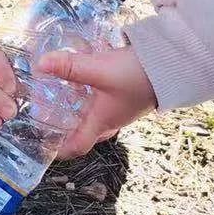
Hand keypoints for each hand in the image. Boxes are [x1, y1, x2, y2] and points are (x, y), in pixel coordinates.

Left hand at [38, 46, 155, 158]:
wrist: (171, 65)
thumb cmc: (137, 76)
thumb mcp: (99, 70)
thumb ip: (70, 67)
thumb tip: (42, 64)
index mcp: (102, 121)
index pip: (79, 146)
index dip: (61, 150)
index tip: (47, 146)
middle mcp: (113, 118)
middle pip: (87, 131)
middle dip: (69, 127)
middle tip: (52, 116)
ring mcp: (122, 107)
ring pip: (97, 113)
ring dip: (81, 106)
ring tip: (66, 90)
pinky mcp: (129, 94)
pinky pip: (107, 100)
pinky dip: (94, 92)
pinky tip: (89, 73)